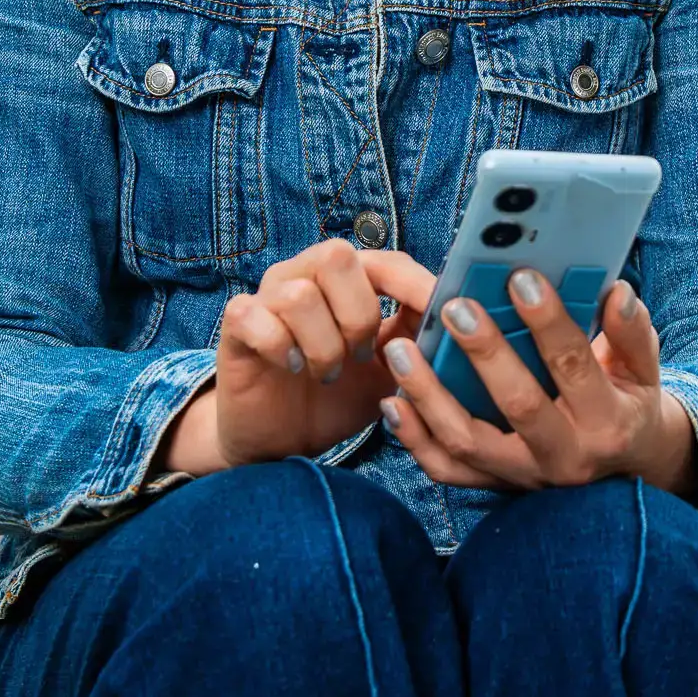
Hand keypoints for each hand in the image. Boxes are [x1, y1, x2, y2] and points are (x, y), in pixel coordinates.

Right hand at [162, 239, 437, 474]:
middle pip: (338, 257)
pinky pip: (257, 316)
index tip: (443, 312)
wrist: (278, 440)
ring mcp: (266, 296)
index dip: (415, 283)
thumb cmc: (335, 396)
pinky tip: (292, 369)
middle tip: (359, 355)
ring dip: (323, 345)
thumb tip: (461, 321)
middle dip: (358, 314)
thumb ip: (417, 341)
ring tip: (327, 373)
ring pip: (300, 295)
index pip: (385, 260)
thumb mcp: (387, 371)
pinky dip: (282, 348)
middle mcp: (303, 274)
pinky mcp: (236, 324)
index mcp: (345, 280)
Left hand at [377, 271, 697, 496]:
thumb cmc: (627, 404)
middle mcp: (564, 455)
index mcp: (606, 421)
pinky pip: (446, 470)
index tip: (521, 278)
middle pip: (518, 405)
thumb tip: (617, 291)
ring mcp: (524, 476)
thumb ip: (631, 332)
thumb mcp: (642, 370)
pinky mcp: (494, 486)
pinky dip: (414, 438)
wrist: (623, 473)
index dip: (549, 322)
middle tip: (456, 308)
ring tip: (401, 350)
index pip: (574, 366)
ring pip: (468, 442)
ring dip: (429, 396)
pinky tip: (392, 402)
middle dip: (485, 354)